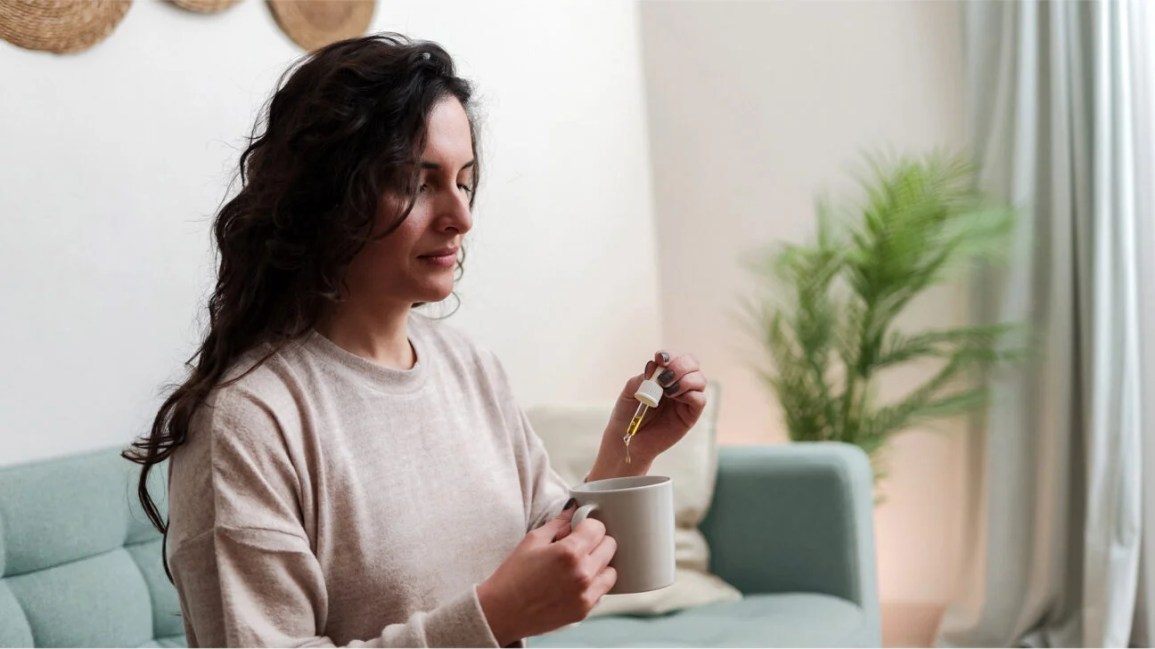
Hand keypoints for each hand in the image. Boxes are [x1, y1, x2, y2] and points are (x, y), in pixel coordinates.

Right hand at [476, 506, 617, 644]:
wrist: (502, 611)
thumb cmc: (513, 576)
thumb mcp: (532, 540)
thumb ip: (558, 523)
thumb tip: (573, 510)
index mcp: (569, 552)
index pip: (598, 528)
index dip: (587, 524)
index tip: (579, 528)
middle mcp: (583, 573)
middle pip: (610, 546)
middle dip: (596, 541)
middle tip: (579, 545)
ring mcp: (586, 595)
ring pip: (612, 570)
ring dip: (600, 564)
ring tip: (580, 565)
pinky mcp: (584, 610)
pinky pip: (603, 591)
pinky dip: (595, 583)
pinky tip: (576, 582)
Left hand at [591, 351, 706, 477]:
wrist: (626, 439)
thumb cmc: (627, 414)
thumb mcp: (630, 391)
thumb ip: (643, 378)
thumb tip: (655, 368)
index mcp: (663, 376)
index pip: (675, 357)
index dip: (669, 355)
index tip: (659, 359)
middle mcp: (677, 384)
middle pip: (692, 364)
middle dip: (680, 365)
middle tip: (663, 379)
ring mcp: (685, 399)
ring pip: (700, 380)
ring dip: (684, 380)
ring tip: (666, 391)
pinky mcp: (690, 415)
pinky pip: (700, 400)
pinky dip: (690, 395)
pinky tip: (674, 398)